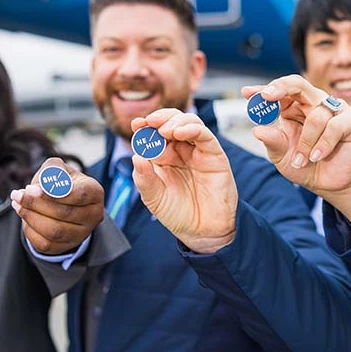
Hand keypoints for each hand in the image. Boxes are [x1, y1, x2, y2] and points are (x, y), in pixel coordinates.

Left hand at [12, 158, 104, 255]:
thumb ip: (51, 170)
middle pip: (64, 213)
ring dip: (31, 217)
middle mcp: (93, 215)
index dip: (54, 193)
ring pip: (54, 231)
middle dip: (36, 204)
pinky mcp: (67, 246)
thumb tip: (43, 185)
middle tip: (18, 195)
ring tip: (17, 204)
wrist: (62, 202)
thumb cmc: (60, 182)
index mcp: (95, 192)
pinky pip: (46, 244)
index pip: (79, 194)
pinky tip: (24, 216)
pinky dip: (30, 230)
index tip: (31, 188)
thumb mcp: (57, 168)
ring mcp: (82, 233)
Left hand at [129, 109, 236, 253]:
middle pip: (171, 122)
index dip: (144, 126)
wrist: (202, 233)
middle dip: (159, 118)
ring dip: (175, 121)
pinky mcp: (214, 155)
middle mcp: (180, 151)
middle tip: (149, 122)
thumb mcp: (153, 198)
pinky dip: (192, 128)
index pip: (153, 134)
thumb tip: (135, 156)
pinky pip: (205, 135)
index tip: (136, 124)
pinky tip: (180, 132)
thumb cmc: (178, 214)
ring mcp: (198, 151)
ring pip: (189, 123)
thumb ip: (144, 178)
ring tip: (164, 130)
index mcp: (163, 158)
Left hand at [240, 75, 350, 196]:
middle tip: (267, 97)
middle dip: (280, 88)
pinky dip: (323, 144)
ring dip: (306, 143)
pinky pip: (334, 126)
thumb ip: (273, 141)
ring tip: (302, 160)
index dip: (262, 89)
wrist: (328, 184)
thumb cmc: (304, 165)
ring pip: (315, 116)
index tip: (247, 93)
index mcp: (293, 107)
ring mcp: (334, 109)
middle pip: (298, 84)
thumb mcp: (282, 156)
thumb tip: (258, 130)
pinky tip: (317, 156)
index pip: (278, 91)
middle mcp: (313, 102)